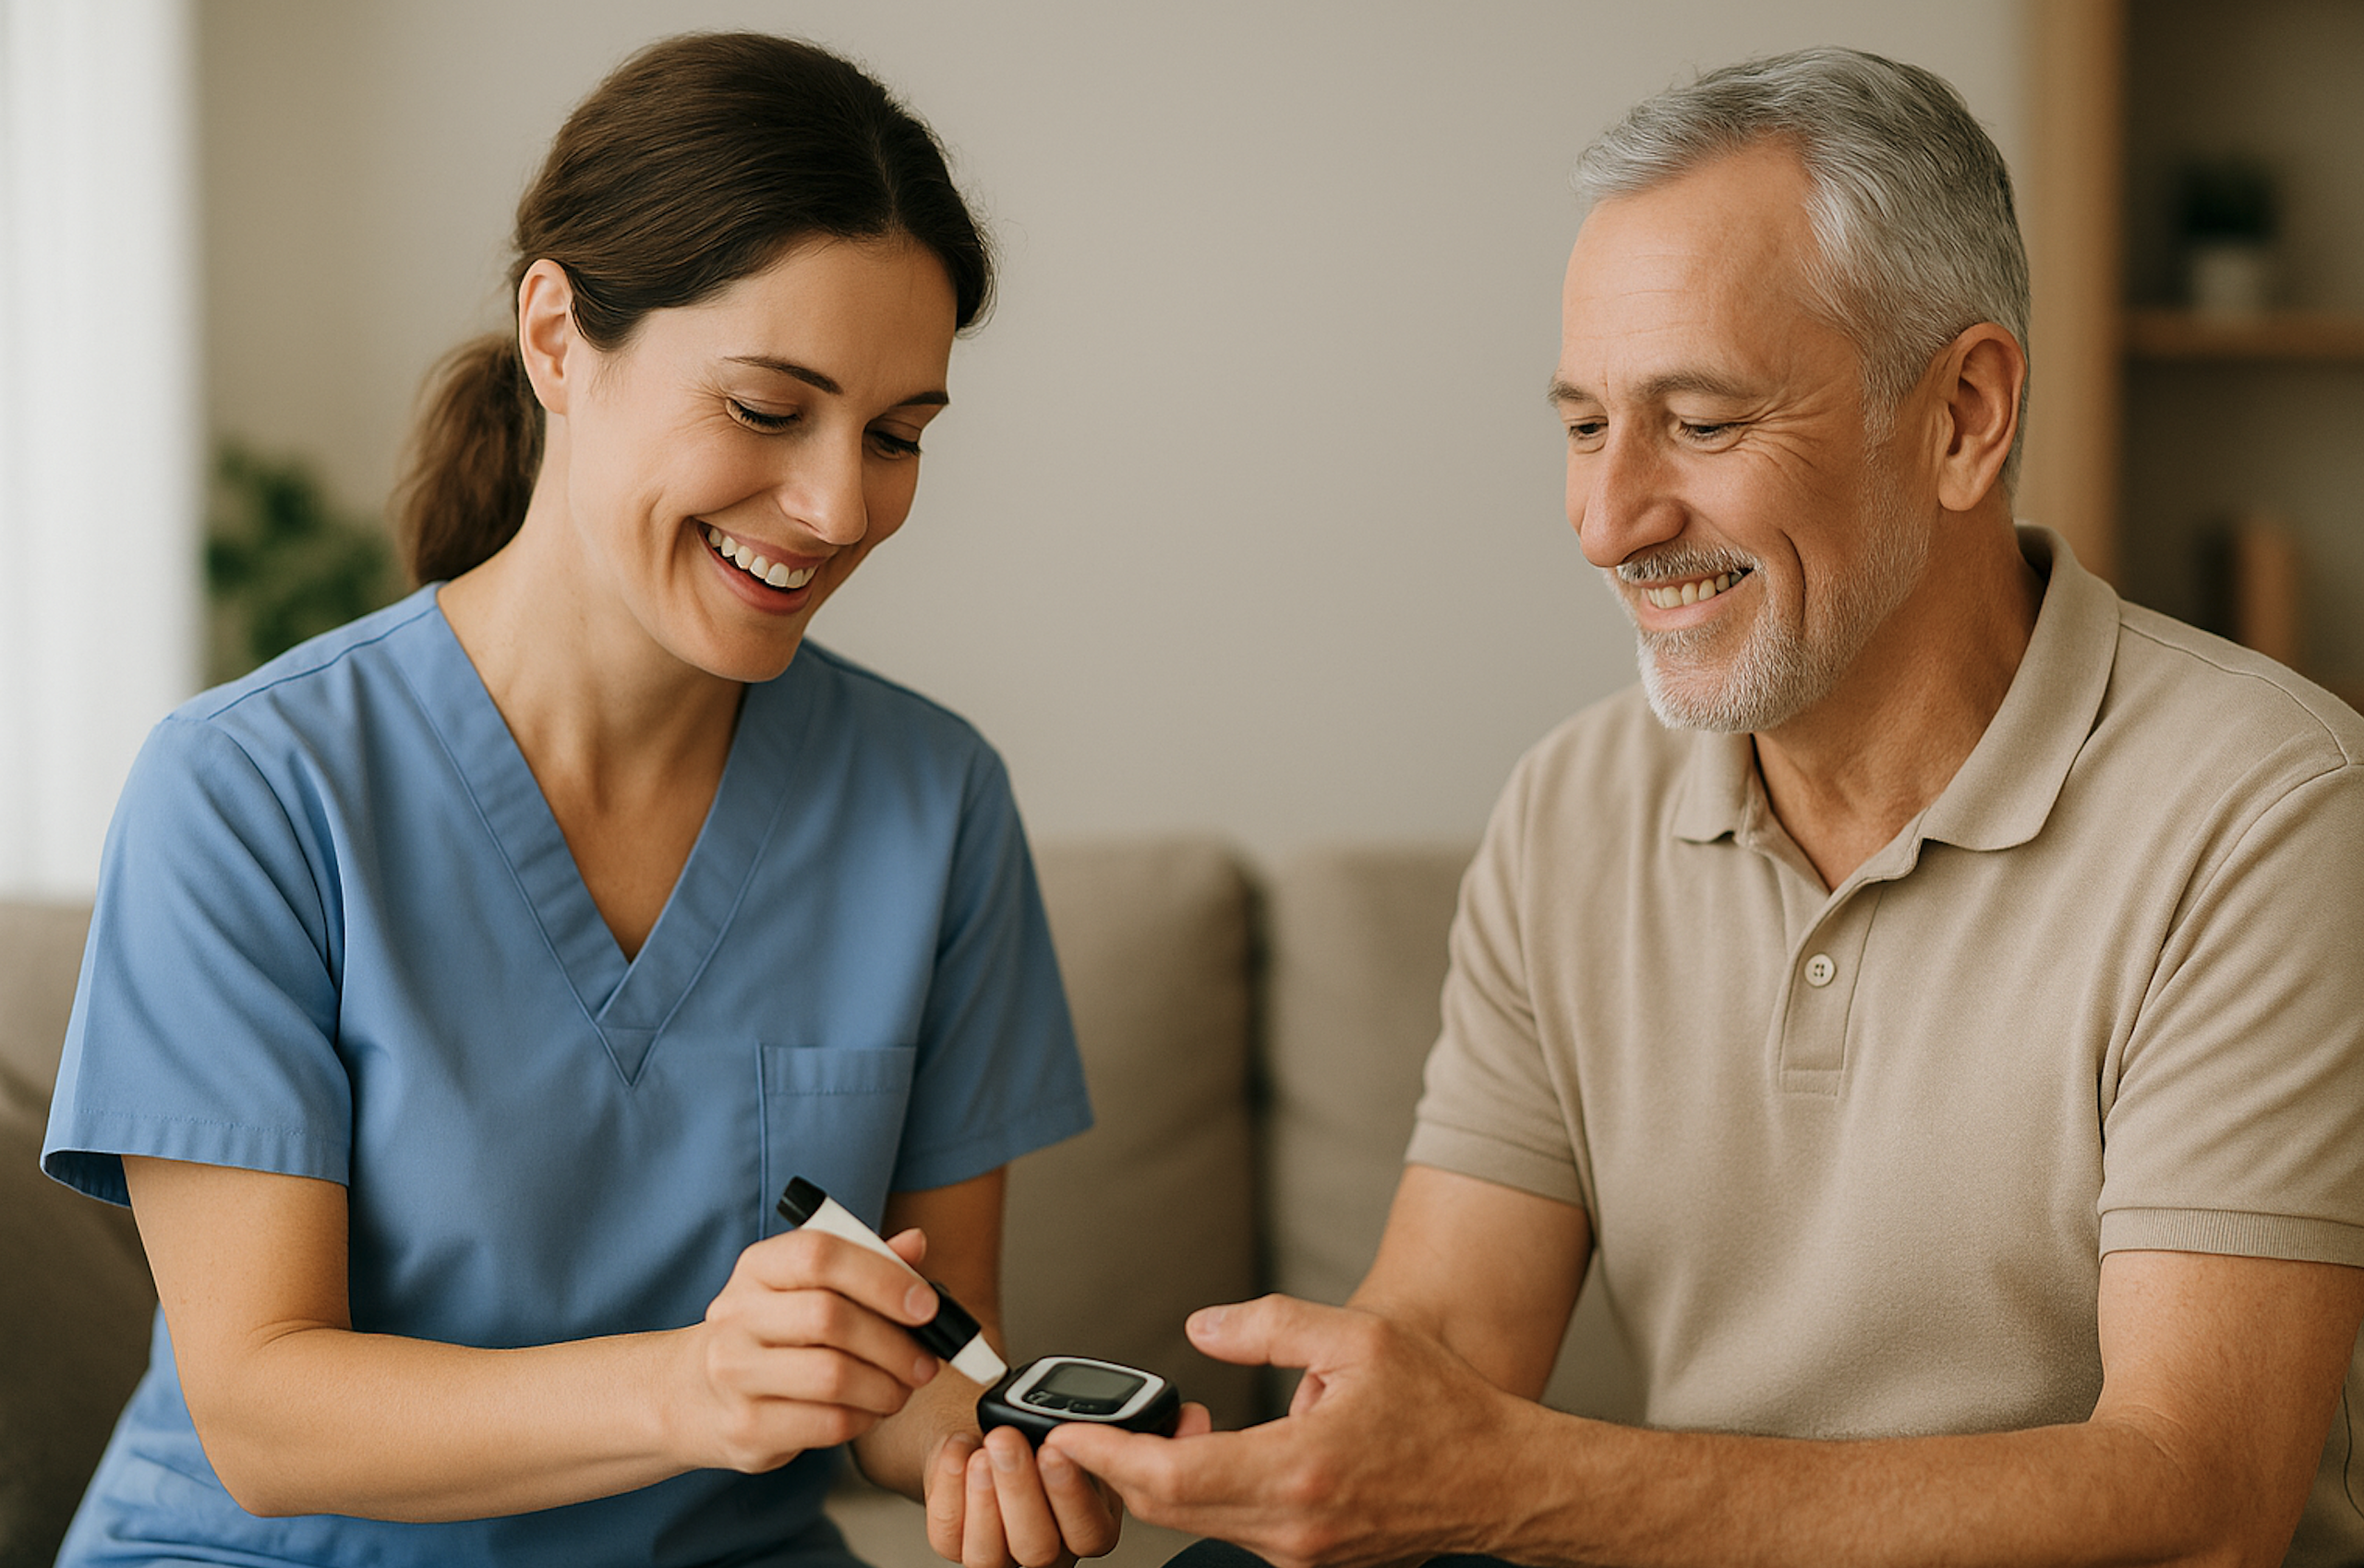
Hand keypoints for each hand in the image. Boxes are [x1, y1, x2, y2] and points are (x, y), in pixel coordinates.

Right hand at [673, 1225, 943, 1472]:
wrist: (693, 1394)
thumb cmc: (772, 1332)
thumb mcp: (807, 1287)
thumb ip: (863, 1264)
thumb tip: (915, 1244)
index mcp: (758, 1267)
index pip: (820, 1254)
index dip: (882, 1276)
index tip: (927, 1305)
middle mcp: (737, 1314)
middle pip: (831, 1318)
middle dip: (894, 1343)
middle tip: (926, 1361)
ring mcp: (735, 1373)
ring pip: (833, 1376)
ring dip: (886, 1387)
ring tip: (902, 1389)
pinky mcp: (746, 1427)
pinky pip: (826, 1423)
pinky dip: (863, 1419)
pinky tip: (869, 1411)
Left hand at [924, 1420, 1125, 1567]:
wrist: (980, 1427)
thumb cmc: (1026, 1425)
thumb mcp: (1059, 1421)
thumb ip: (1062, 1428)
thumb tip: (1057, 1419)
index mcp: (1091, 1519)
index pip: (1091, 1531)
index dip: (1071, 1494)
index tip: (1053, 1446)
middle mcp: (1048, 1545)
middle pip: (1038, 1549)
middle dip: (1019, 1490)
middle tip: (1006, 1440)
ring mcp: (999, 1552)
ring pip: (989, 1555)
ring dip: (983, 1498)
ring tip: (981, 1451)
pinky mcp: (955, 1545)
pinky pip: (947, 1532)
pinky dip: (948, 1485)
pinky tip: (958, 1448)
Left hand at [1043, 1295, 1536, 1567]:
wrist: (1503, 1482)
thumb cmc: (1443, 1410)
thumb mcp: (1360, 1338)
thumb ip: (1270, 1324)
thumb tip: (1200, 1327)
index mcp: (1298, 1473)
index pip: (1170, 1477)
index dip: (1107, 1455)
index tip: (1067, 1434)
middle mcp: (1292, 1530)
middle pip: (1168, 1509)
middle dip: (1118, 1468)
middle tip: (1091, 1426)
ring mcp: (1301, 1556)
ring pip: (1197, 1522)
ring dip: (1166, 1478)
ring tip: (1175, 1422)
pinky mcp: (1309, 1563)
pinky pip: (1234, 1528)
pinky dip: (1207, 1492)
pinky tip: (1221, 1448)